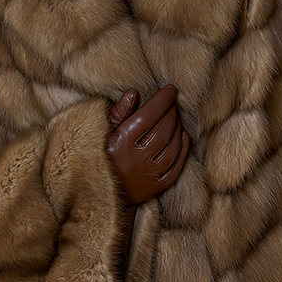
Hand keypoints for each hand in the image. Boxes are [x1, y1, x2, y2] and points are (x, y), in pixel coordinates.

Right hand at [106, 84, 189, 204]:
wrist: (97, 193)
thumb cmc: (100, 156)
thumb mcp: (103, 132)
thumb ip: (119, 112)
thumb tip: (134, 93)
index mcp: (122, 142)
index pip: (148, 115)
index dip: (162, 100)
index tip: (171, 89)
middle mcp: (137, 158)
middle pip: (163, 130)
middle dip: (171, 112)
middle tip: (172, 102)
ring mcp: (147, 175)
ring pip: (171, 148)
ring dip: (178, 129)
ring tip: (176, 118)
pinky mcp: (155, 187)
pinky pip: (175, 168)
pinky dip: (183, 150)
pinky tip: (184, 136)